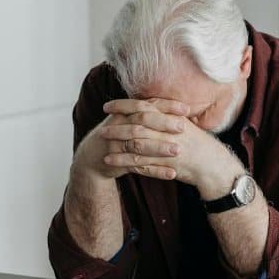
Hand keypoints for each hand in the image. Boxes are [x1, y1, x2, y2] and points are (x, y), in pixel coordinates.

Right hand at [72, 98, 188, 180]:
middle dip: (163, 124)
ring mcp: (116, 144)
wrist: (92, 157)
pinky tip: (171, 174)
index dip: (166, 105)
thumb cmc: (119, 134)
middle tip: (182, 128)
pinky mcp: (117, 162)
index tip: (186, 109)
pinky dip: (155, 171)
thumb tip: (181, 108)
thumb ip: (149, 114)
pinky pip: (138, 166)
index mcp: (125, 112)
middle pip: (142, 122)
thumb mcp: (128, 120)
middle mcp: (118, 125)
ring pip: (139, 145)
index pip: (147, 104)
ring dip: (159, 148)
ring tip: (178, 151)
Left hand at [98, 99, 243, 198]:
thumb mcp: (187, 125)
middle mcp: (169, 132)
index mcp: (172, 118)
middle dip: (117, 126)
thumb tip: (150, 105)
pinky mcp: (165, 165)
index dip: (123, 106)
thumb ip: (168, 115)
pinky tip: (110, 161)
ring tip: (101, 143)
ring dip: (116, 144)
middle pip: (137, 126)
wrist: (214, 166)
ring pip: (135, 145)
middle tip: (102, 127)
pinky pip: (140, 163)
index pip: (144, 108)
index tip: (108, 106)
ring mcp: (168, 149)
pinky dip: (123, 161)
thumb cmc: (200, 144)